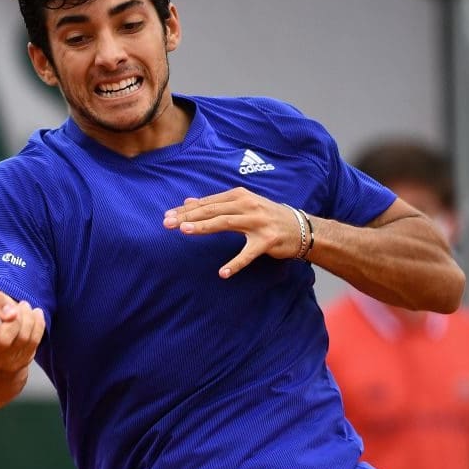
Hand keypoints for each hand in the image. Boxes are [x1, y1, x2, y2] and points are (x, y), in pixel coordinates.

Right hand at [0, 289, 45, 410]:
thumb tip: (12, 312)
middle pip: (3, 341)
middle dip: (15, 319)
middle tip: (18, 304)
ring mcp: (3, 366)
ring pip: (23, 340)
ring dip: (28, 318)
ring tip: (24, 306)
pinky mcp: (21, 364)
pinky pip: (34, 343)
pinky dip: (38, 324)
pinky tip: (35, 314)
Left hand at [163, 186, 302, 277]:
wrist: (301, 227)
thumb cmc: (266, 216)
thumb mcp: (242, 205)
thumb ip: (215, 204)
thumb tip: (188, 201)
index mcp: (239, 196)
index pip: (207, 202)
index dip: (186, 209)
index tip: (167, 216)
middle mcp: (247, 205)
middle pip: (212, 210)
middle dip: (188, 216)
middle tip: (167, 223)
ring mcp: (258, 222)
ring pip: (226, 223)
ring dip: (204, 227)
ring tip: (184, 231)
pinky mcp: (268, 241)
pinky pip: (248, 254)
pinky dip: (235, 264)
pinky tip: (222, 272)